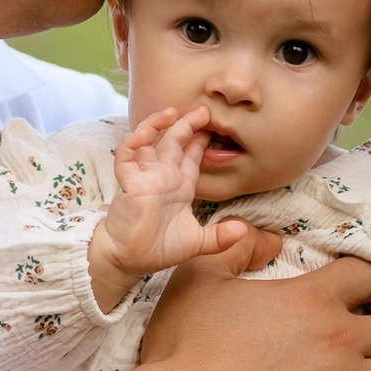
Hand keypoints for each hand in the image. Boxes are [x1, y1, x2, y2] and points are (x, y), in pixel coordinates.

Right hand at [89, 107, 253, 308]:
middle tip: (204, 110)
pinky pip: (127, 154)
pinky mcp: (128, 182)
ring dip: (157, 124)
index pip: (191, 157)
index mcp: (179, 187)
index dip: (200, 142)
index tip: (214, 128)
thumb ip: (220, 237)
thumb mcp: (197, 243)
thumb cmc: (158, 250)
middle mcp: (162, 177)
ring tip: (173, 111)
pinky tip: (146, 131)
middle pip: (174, 142)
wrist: (129, 260)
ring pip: (148, 141)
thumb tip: (243, 231)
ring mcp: (144, 177)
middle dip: (187, 124)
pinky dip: (134, 141)